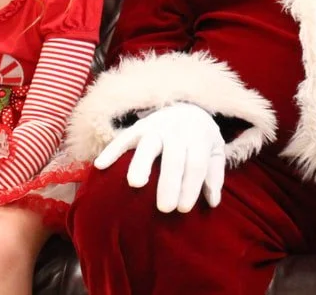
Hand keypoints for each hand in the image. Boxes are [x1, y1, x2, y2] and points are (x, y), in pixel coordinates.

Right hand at [94, 102, 225, 213]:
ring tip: (135, 184)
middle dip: (169, 183)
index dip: (190, 186)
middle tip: (165, 208)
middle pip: (173, 156)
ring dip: (141, 163)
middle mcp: (177, 130)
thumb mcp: (215, 150)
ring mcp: (156, 126)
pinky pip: (123, 138)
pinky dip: (111, 151)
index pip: (195, 163)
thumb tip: (212, 202)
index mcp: (198, 136)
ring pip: (148, 144)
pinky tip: (100, 165)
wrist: (188, 106)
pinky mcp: (138, 127)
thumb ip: (214, 175)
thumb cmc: (201, 137)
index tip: (183, 209)